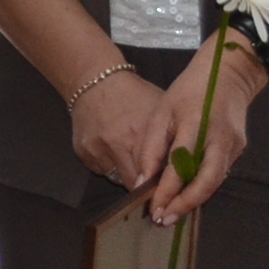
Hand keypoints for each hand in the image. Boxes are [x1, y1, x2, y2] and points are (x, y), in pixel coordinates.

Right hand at [68, 68, 176, 193]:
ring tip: (130, 156)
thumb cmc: (133, 94)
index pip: (154, 176)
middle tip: (150, 178)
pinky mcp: (83, 153)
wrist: (93, 80)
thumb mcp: (158, 108)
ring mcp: (98, 149)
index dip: (161, 184)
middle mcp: (118, 144)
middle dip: (144, 184)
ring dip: (127, 173)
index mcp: (141, 133)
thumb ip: (170, 137)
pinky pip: (102, 170)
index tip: (165, 188)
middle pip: (134, 183)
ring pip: (118, 179)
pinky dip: (110, 165)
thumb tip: (185, 165)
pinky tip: (112, 148)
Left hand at [146, 34, 264, 224]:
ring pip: (214, 181)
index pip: (181, 165)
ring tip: (171, 213)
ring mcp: (234, 145)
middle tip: (164, 220)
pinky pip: (218, 173)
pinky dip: (201, 187)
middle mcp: (220, 138)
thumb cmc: (187, 91)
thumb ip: (151, 147)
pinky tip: (186, 196)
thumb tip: (142, 182)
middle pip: (207, 181)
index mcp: (197, 123)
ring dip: (193, 200)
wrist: (228, 75)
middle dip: (185, 204)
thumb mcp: (162, 112)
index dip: (168, 190)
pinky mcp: (239, 149)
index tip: (154, 209)